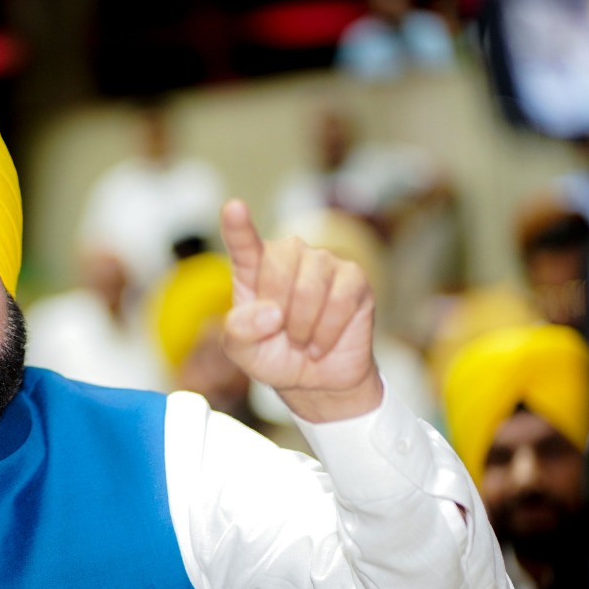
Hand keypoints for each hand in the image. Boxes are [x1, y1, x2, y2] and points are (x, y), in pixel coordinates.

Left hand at [219, 199, 382, 421]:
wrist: (316, 380)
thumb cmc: (273, 356)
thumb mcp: (242, 351)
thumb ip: (239, 331)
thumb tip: (270, 313)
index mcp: (253, 268)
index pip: (244, 243)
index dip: (238, 227)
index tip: (234, 207)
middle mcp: (289, 256)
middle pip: (279, 265)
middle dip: (278, 310)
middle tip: (281, 335)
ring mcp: (324, 263)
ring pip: (310, 287)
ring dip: (302, 327)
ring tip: (301, 343)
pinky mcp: (354, 278)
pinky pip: (340, 301)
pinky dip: (326, 332)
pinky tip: (320, 345)